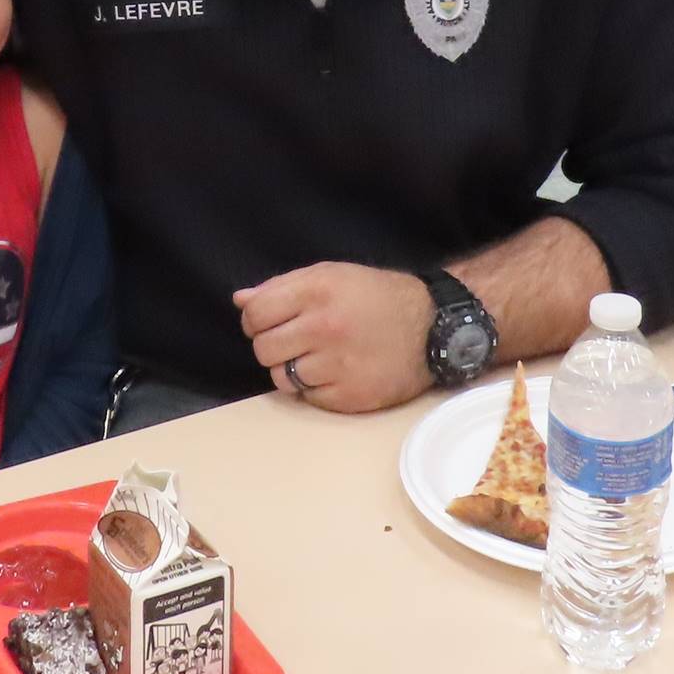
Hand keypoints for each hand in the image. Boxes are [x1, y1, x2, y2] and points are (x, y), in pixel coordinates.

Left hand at [236, 262, 432, 412]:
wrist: (433, 327)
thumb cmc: (376, 296)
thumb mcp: (330, 275)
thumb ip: (281, 286)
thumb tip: (239, 301)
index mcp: (316, 292)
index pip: (254, 315)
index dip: (255, 320)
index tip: (268, 322)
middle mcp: (324, 327)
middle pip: (263, 349)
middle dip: (272, 346)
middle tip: (294, 341)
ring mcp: (337, 365)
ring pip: (281, 378)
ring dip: (292, 370)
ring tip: (317, 357)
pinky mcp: (350, 396)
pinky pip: (308, 398)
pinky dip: (315, 388)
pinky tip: (335, 372)